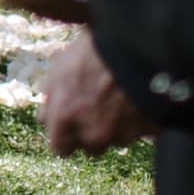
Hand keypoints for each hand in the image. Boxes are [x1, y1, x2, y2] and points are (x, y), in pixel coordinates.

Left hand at [42, 31, 155, 156]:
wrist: (138, 47)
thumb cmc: (95, 51)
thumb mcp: (61, 65)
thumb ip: (51, 92)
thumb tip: (46, 105)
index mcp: (65, 118)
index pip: (59, 147)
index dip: (63, 134)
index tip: (68, 123)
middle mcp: (91, 133)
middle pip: (87, 148)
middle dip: (88, 135)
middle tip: (93, 112)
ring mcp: (121, 136)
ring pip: (113, 141)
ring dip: (113, 129)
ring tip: (117, 103)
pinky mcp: (147, 133)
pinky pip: (140, 133)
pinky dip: (138, 122)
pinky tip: (137, 101)